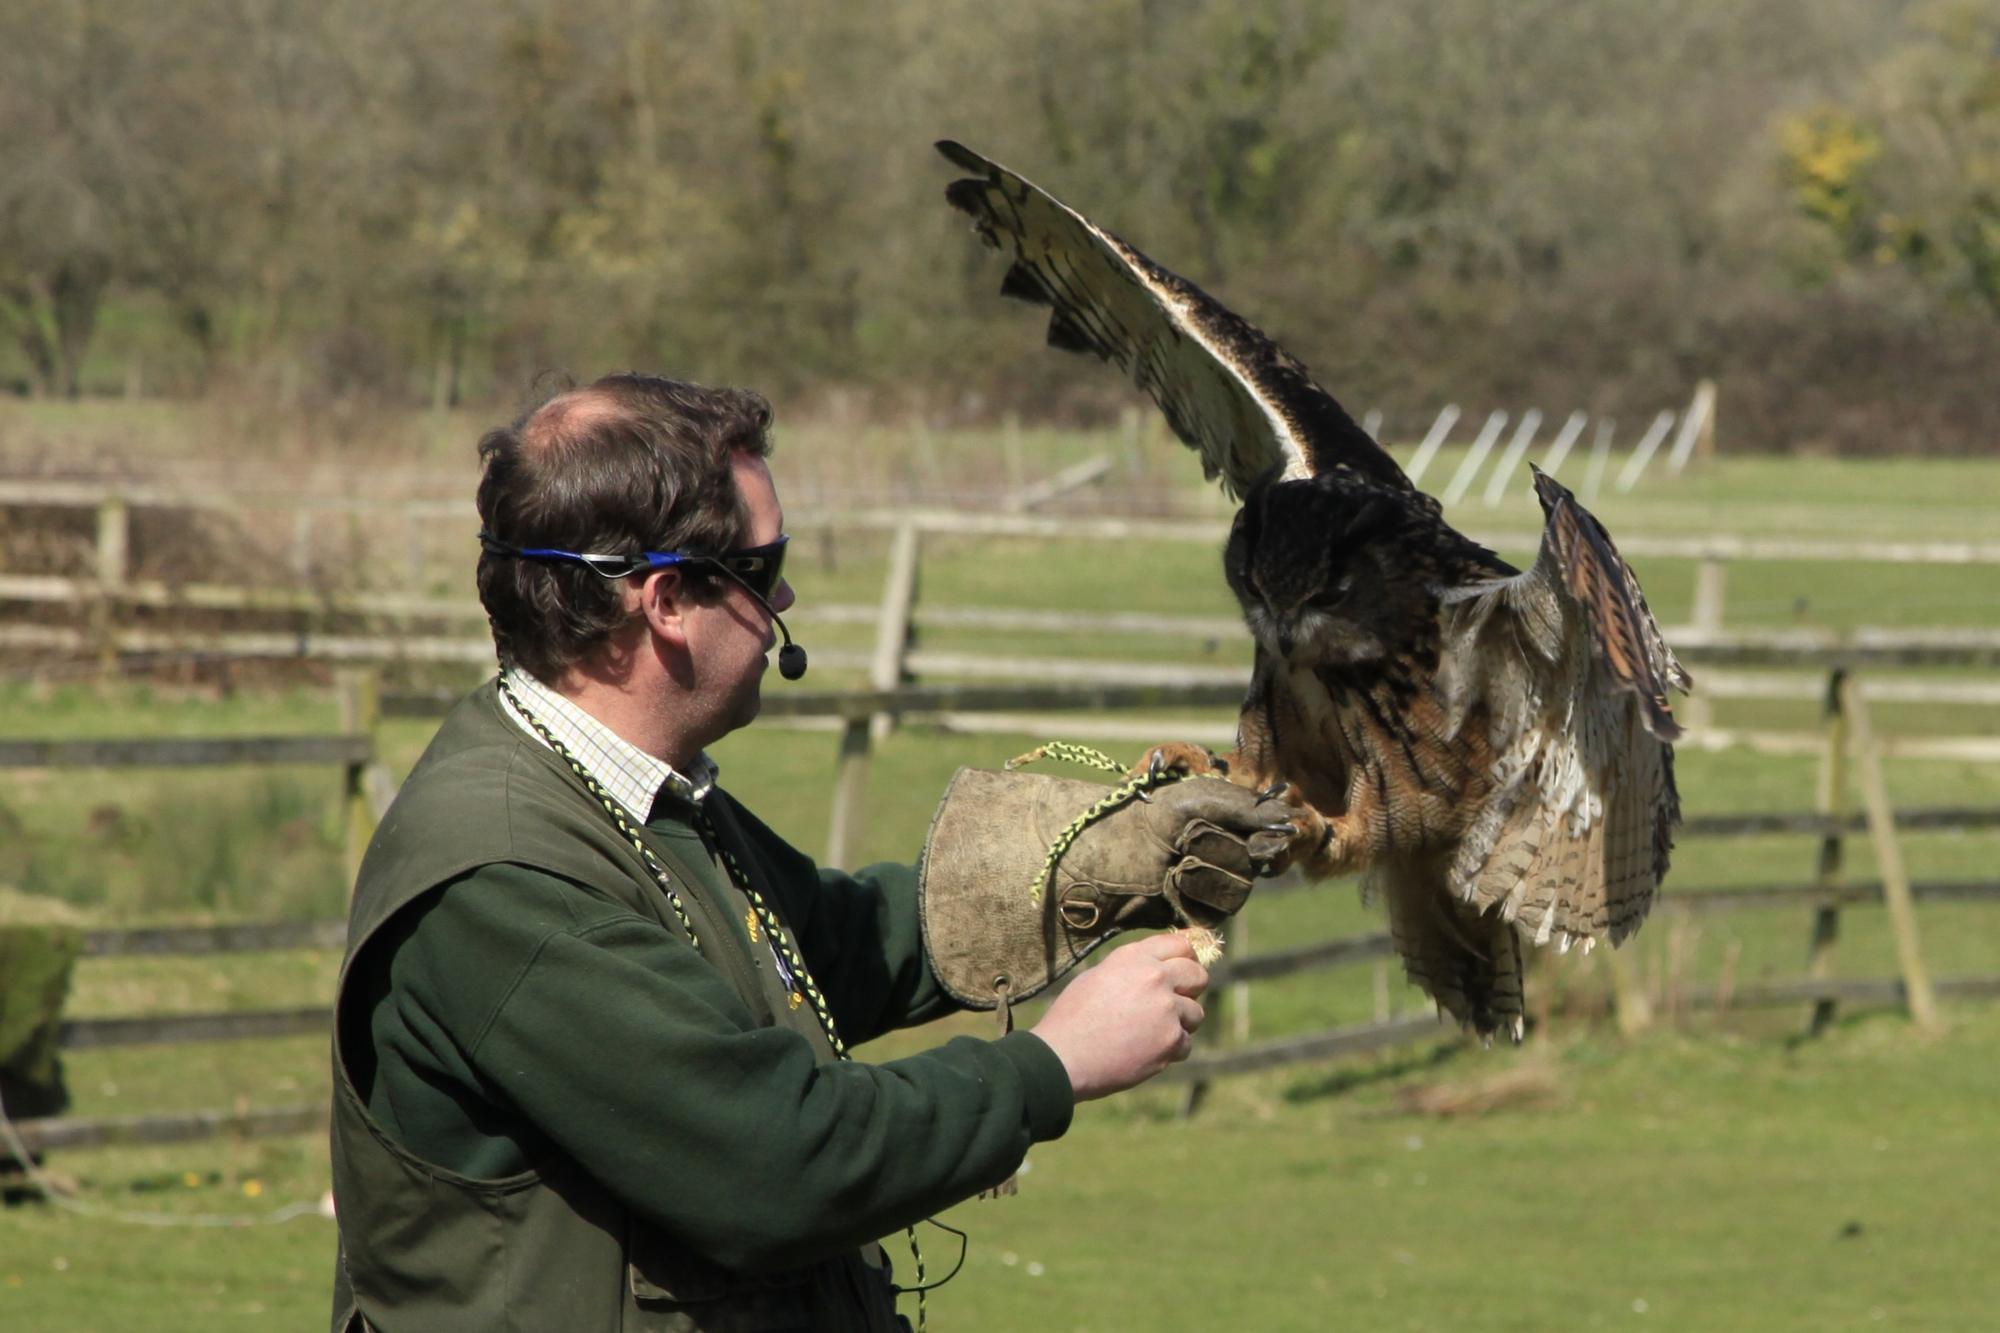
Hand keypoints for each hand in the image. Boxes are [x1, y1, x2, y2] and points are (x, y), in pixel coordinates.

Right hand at [1029, 934, 1207, 1101]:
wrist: (1063, 1056)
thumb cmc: (1072, 1018)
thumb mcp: (1097, 976)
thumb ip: (1132, 969)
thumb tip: (1158, 968)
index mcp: (1134, 957)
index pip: (1181, 945)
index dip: (1186, 958)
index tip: (1186, 968)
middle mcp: (1155, 977)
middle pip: (1198, 975)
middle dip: (1192, 988)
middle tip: (1176, 1003)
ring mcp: (1166, 1009)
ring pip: (1195, 1013)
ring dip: (1181, 1024)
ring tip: (1152, 1033)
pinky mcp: (1171, 1040)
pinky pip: (1186, 1043)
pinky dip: (1171, 1050)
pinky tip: (1146, 1052)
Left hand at [1054, 773, 1293, 932]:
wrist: (1103, 851)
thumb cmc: (1147, 816)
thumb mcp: (1198, 800)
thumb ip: (1247, 809)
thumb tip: (1291, 818)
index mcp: (1230, 823)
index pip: (1272, 835)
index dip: (1266, 836)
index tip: (1254, 834)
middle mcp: (1227, 854)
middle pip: (1258, 862)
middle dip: (1222, 848)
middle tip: (1187, 838)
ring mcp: (1212, 886)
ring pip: (1239, 888)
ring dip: (1203, 872)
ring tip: (1172, 862)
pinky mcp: (1195, 913)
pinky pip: (1215, 911)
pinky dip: (1189, 894)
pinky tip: (1167, 884)